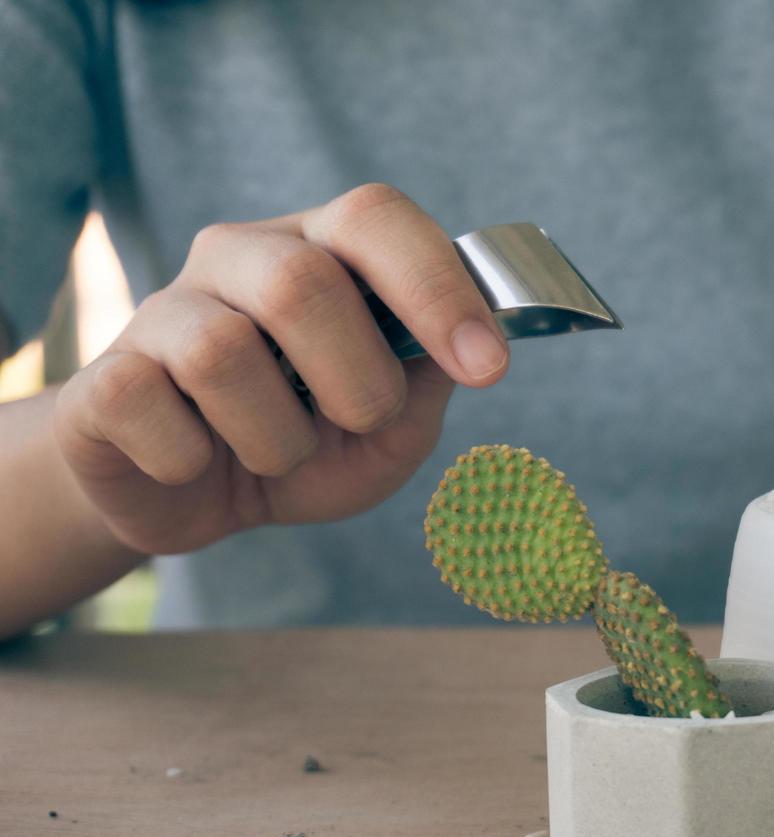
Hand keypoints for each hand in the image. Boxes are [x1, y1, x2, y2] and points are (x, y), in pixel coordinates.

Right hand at [53, 183, 509, 554]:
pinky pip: (148, 406)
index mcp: (320, 250)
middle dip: (358, 380)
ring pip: (223, 353)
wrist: (188, 500)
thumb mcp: (390, 432)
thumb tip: (459, 348)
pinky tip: (194, 461)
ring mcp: (161, 311)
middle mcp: (237, 258)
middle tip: (361, 423)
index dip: (438, 287)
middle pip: (302, 281)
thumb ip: (426, 385)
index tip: (489, 368)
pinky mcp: (100, 378)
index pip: (374, 216)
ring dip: (277, 437)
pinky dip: (192, 459)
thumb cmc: (304, 444)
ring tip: (273, 451)